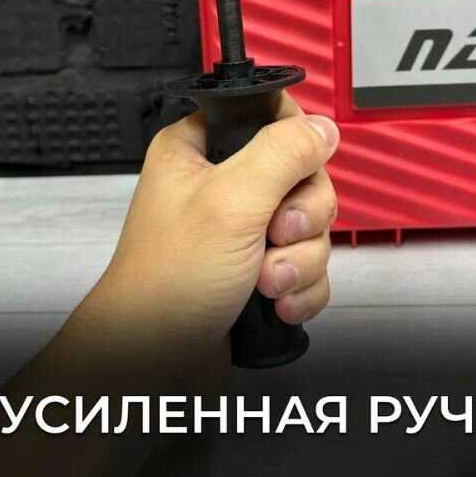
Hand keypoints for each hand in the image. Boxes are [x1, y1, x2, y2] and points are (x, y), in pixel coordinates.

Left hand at [78, 93, 339, 365]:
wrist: (155, 360)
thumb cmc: (165, 283)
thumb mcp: (230, 202)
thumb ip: (281, 155)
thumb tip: (321, 128)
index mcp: (201, 149)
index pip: (268, 116)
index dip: (294, 142)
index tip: (293, 173)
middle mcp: (224, 184)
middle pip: (302, 175)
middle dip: (301, 217)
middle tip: (275, 235)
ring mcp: (244, 227)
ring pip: (310, 224)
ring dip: (299, 259)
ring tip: (266, 281)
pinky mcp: (260, 265)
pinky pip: (308, 263)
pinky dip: (301, 285)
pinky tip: (275, 302)